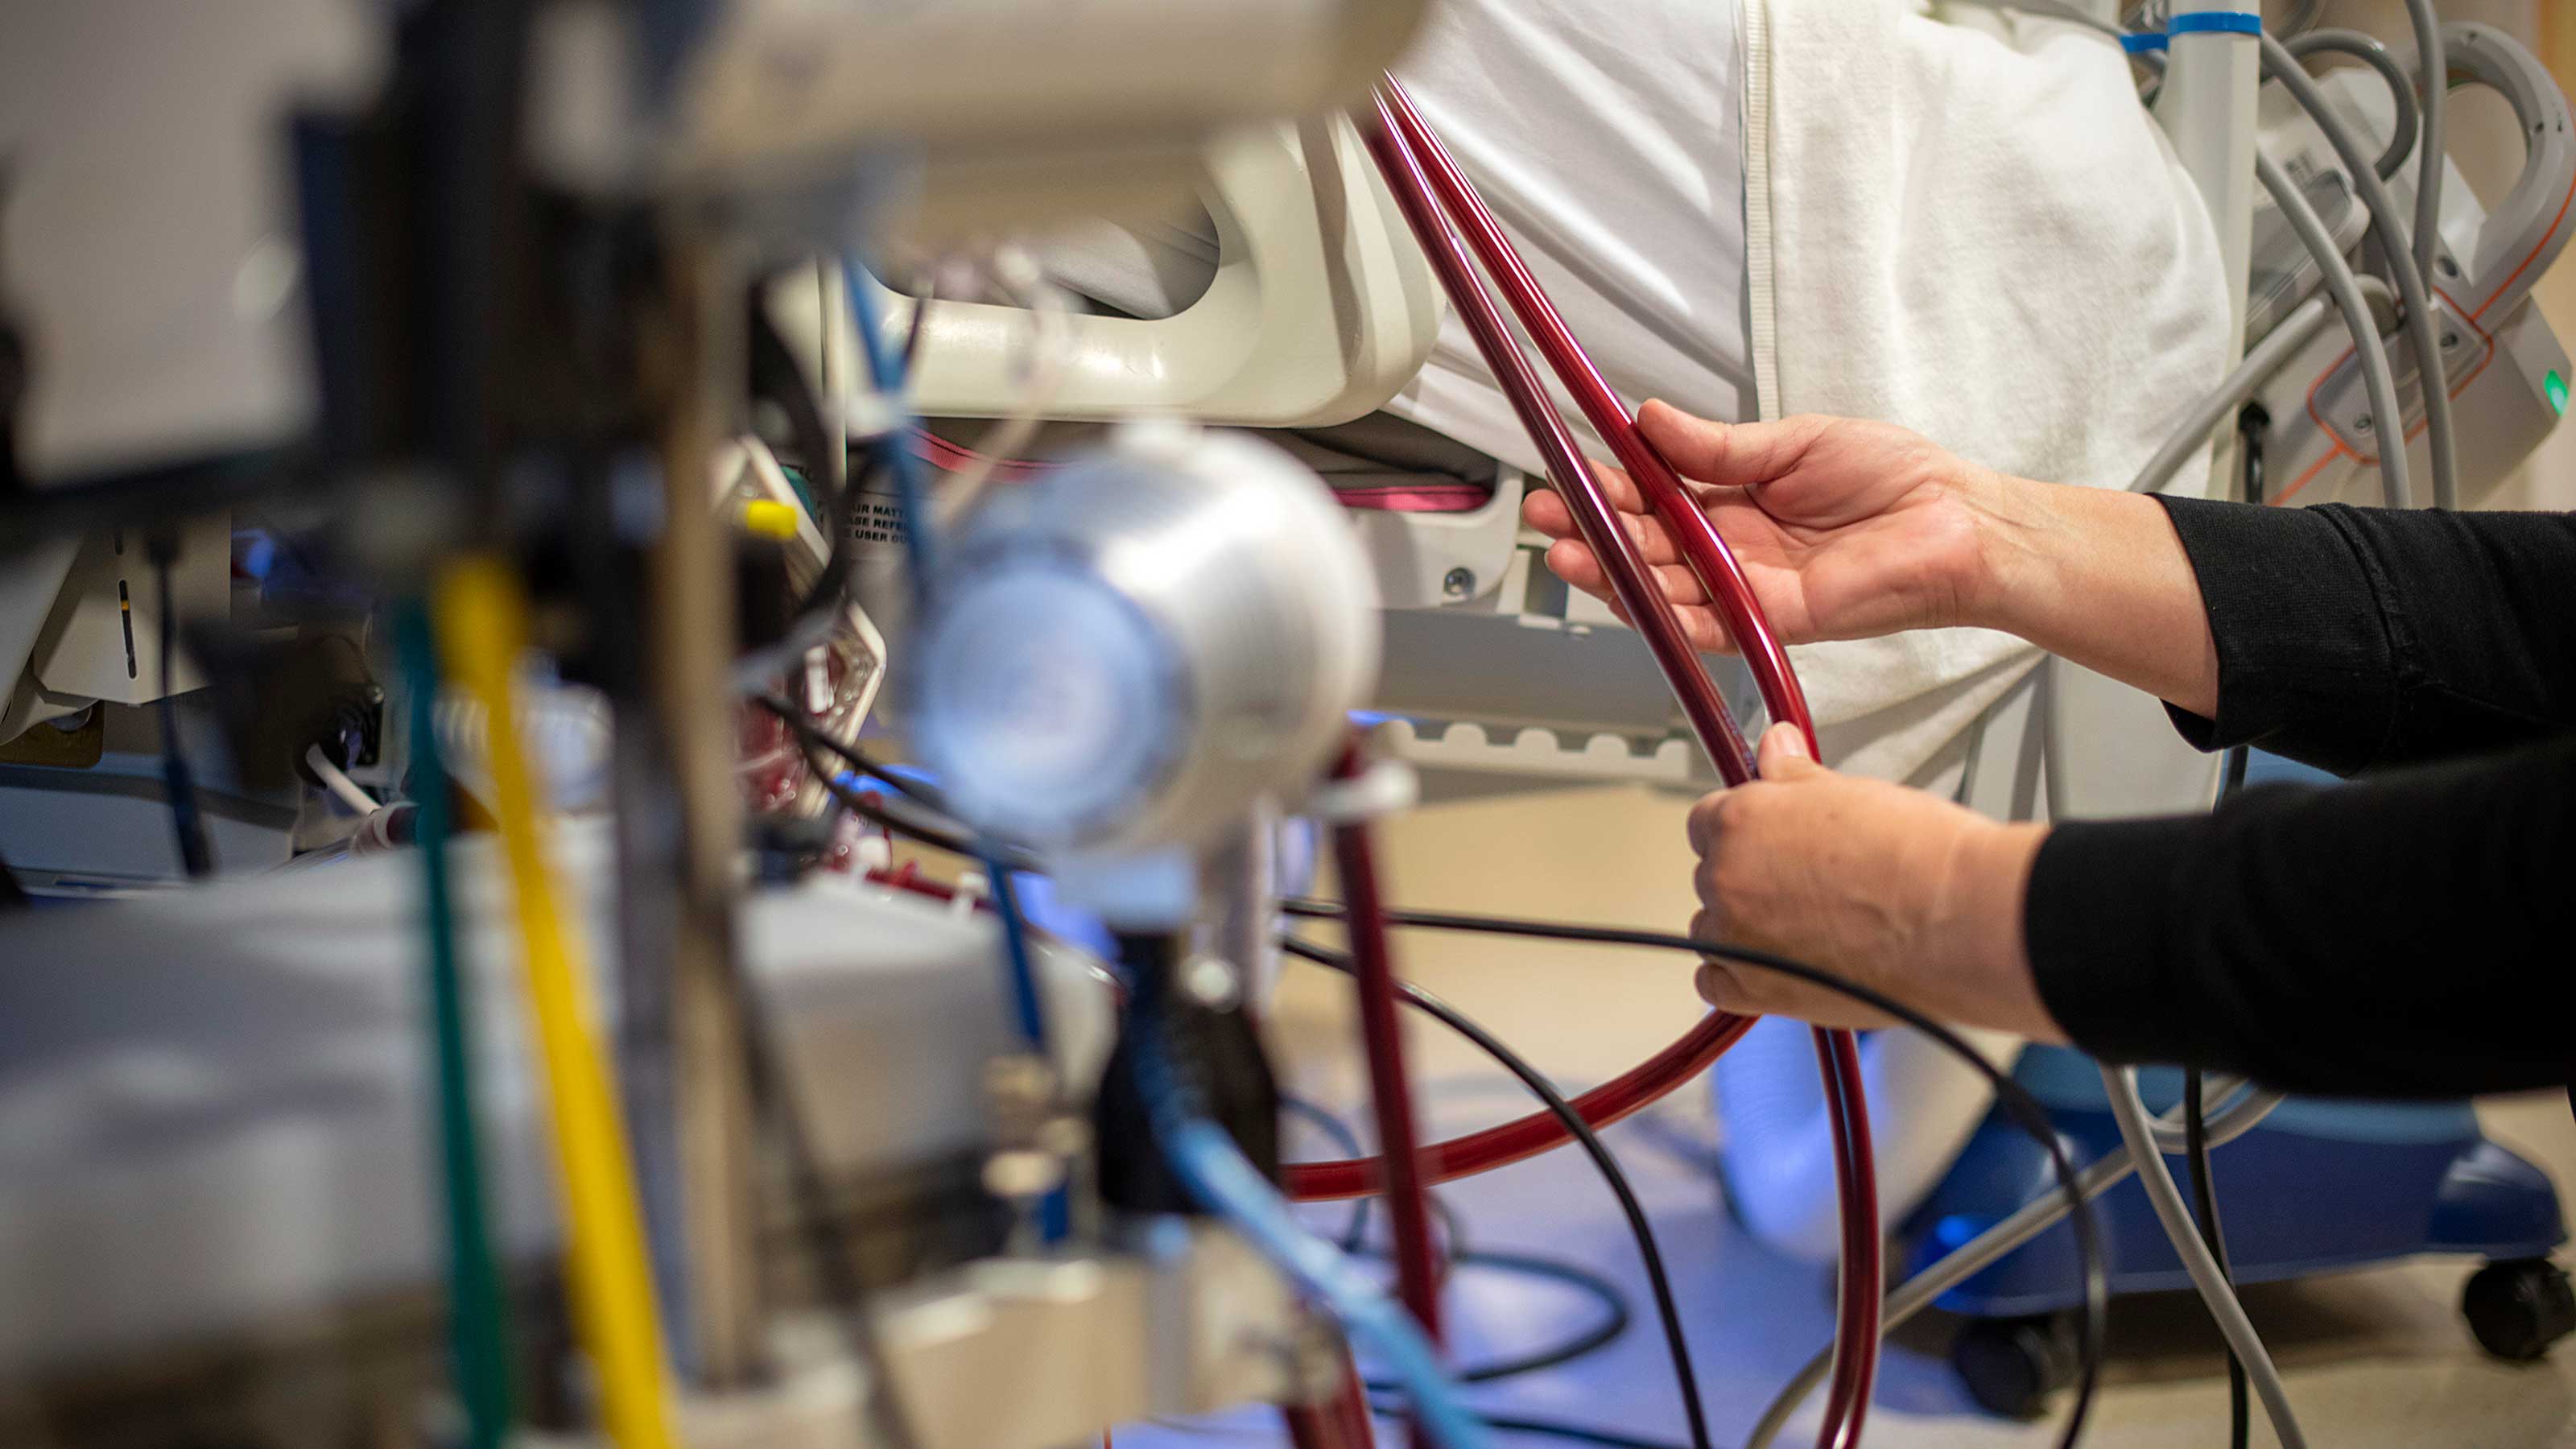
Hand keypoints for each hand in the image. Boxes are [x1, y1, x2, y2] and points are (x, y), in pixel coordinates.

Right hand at [1522, 402, 2002, 653]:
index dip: (1608, 489)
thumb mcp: (1794, 441)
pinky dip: (1667, 613)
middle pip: (1644, 546)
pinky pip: (1707, 624)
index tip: (1568, 474)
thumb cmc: (1895, 478)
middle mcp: (1731, 548)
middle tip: (1548, 516)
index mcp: (1734, 500)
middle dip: (1591, 533)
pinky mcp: (1772, 619)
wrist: (1957, 521)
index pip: (1652, 498)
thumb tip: (1650, 420)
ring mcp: (1747, 587)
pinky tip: (1629, 595)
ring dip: (1612, 573)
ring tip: (1570, 553)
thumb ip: (1718, 444)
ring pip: (1663, 588)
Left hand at [1686, 724, 2065, 1040]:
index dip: (1744, 830)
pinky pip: (1716, 984)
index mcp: (1741, 823)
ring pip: (1714, 930)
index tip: (1771, 840)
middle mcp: (1728, 880)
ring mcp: (1738, 941)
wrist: (1960, 921)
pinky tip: (1780, 966)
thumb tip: (1774, 748)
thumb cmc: (1919, 858)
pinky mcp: (1758, 993)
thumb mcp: (1851, 793)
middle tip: (1807, 884)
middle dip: (1751, 877)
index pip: (1708, 820)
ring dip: (1746, 928)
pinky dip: (1740, 977)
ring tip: (1810, 926)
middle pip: (1714, 876)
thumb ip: (1794, 775)